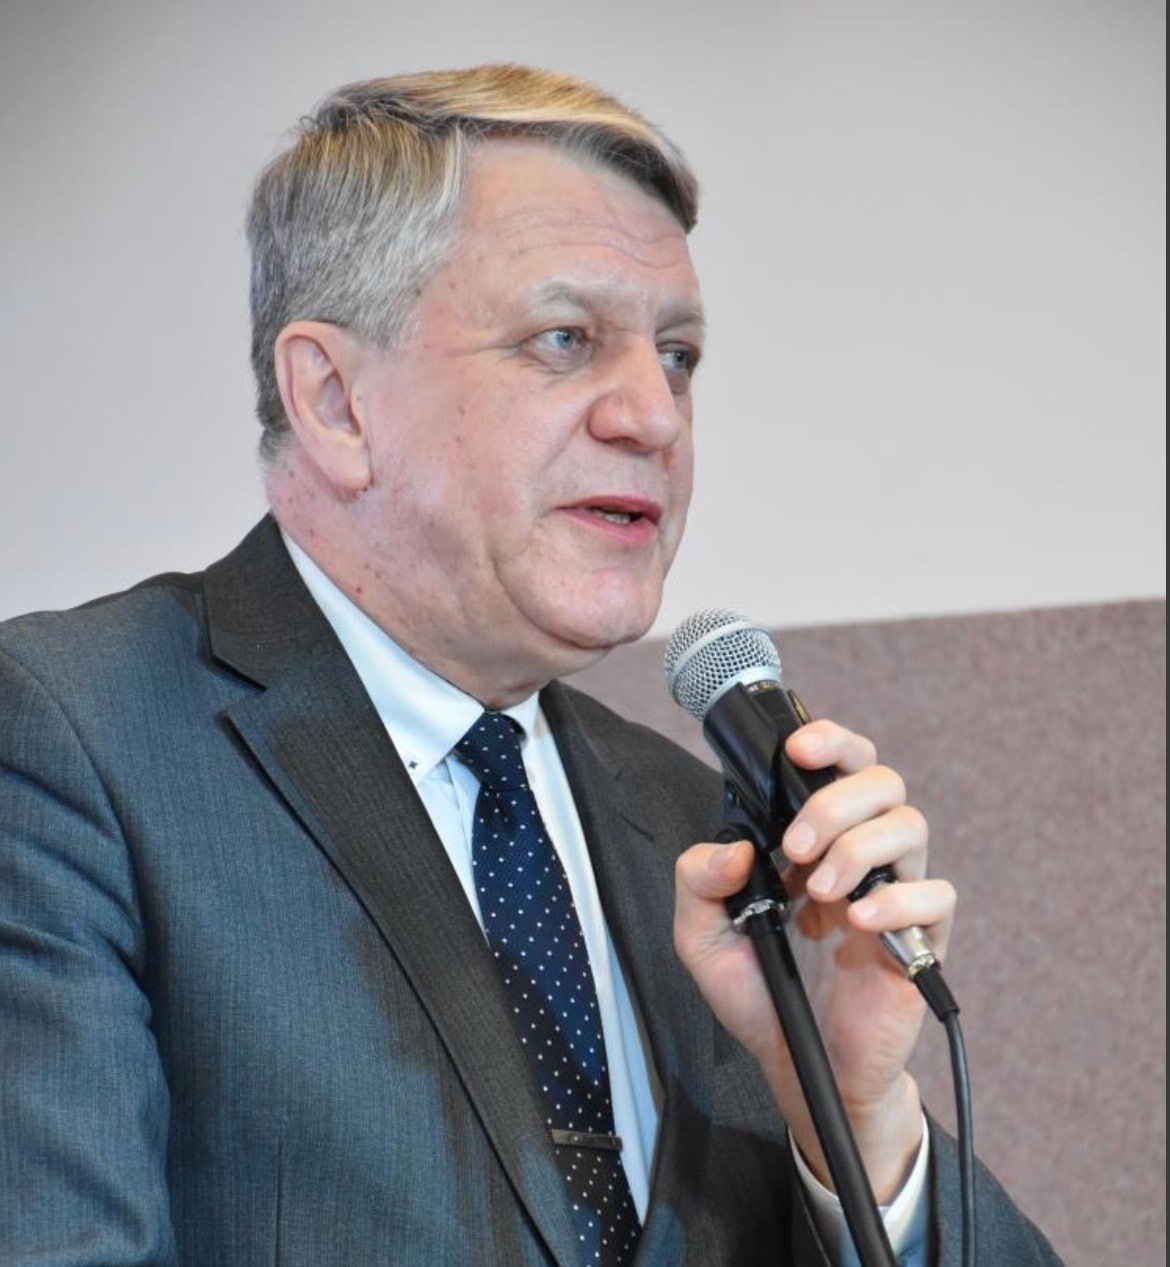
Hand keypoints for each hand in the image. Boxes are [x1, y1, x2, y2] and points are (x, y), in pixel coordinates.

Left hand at [673, 719, 955, 1199]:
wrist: (799, 1067)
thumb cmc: (759, 995)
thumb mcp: (702, 939)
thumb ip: (698, 883)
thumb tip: (733, 846)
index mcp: (811, 842)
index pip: (838, 766)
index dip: (829, 742)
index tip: (798, 750)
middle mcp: (857, 856)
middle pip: (881, 781)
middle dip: (837, 801)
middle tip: (797, 847)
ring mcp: (894, 893)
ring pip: (911, 825)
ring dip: (861, 846)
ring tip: (820, 892)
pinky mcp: (922, 939)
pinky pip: (937, 895)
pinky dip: (898, 900)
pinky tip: (858, 923)